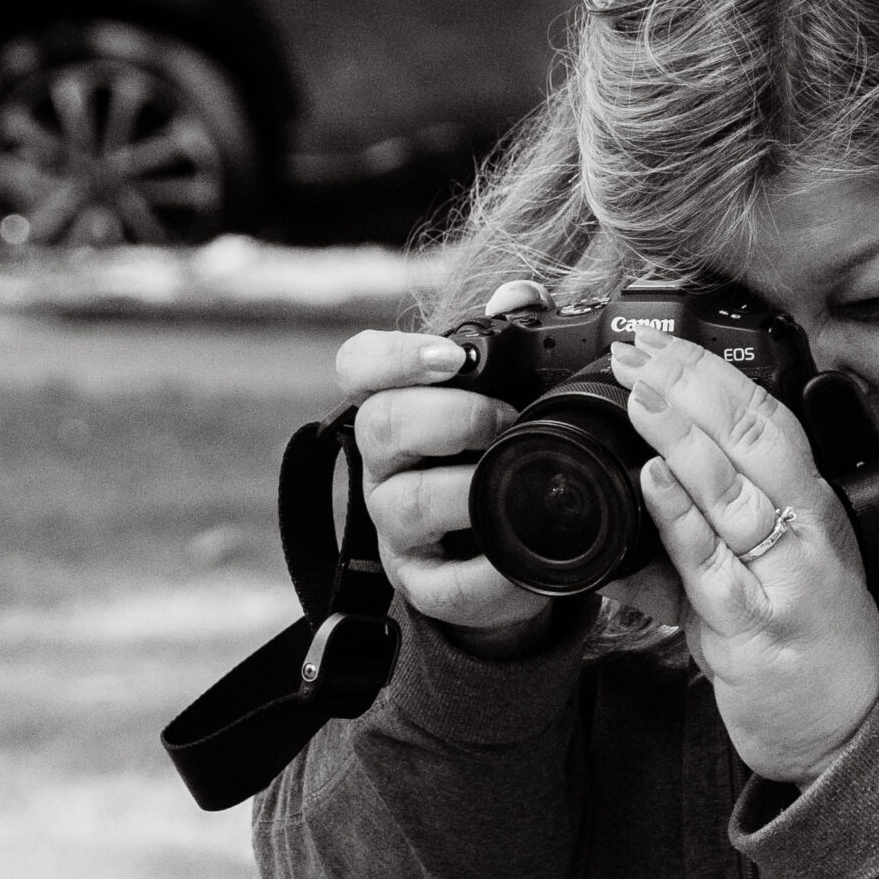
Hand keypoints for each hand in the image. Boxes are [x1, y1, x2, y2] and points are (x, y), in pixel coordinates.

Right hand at [335, 282, 557, 658]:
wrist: (515, 549)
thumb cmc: (500, 456)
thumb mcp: (508, 394)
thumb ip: (511, 339)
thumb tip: (520, 294)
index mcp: (397, 405)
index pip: (358, 366)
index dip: (394, 356)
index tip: (450, 357)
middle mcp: (384, 464)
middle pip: (380, 424)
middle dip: (448, 416)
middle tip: (504, 418)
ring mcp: (397, 526)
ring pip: (403, 502)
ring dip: (463, 487)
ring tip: (514, 480)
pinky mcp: (424, 584)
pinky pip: (442, 584)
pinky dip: (485, 572)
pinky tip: (518, 555)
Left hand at [609, 327, 878, 783]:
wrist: (845, 732)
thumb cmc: (807, 650)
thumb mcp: (758, 576)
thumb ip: (697, 538)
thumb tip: (632, 494)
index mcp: (814, 507)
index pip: (770, 417)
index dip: (714, 371)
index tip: (662, 341)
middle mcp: (807, 532)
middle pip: (753, 436)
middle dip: (691, 382)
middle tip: (637, 350)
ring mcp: (784, 578)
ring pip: (733, 489)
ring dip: (679, 434)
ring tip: (638, 392)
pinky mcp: (756, 626)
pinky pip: (711, 563)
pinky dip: (678, 516)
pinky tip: (651, 479)